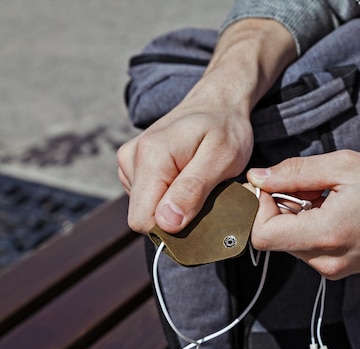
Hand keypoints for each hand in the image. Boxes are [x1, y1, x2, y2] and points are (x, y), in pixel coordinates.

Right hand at [117, 18, 296, 234]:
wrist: (217, 104)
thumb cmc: (225, 128)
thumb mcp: (222, 158)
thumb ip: (193, 190)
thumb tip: (167, 223)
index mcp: (150, 157)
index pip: (143, 220)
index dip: (172, 227)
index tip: (200, 213)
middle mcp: (131, 159)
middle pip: (143, 217)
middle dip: (174, 218)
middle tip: (204, 196)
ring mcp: (129, 163)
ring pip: (145, 210)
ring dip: (173, 207)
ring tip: (197, 183)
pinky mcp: (133, 167)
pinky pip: (147, 199)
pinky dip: (168, 198)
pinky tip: (185, 180)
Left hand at [247, 150, 359, 278]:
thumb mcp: (347, 167)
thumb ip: (296, 172)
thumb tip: (259, 177)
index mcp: (326, 235)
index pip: (261, 235)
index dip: (259, 207)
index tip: (275, 185)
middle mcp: (326, 260)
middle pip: (275, 237)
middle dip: (280, 206)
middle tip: (308, 184)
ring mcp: (334, 269)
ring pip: (292, 242)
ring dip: (297, 215)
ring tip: (328, 194)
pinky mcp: (341, 268)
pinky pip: (311, 247)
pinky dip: (313, 225)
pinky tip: (336, 208)